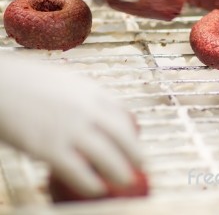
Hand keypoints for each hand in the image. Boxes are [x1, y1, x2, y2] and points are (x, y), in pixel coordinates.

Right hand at [0, 55, 141, 196]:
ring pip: (106, 155)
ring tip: (127, 181)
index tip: (135, 140)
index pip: (121, 112)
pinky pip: (78, 171)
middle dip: (136, 153)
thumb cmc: (25, 80)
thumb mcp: (62, 79)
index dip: (132, 130)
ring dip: (120, 172)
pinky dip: (91, 183)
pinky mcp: (48, 147)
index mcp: (89, 90)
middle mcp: (85, 109)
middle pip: (122, 135)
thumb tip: (92, 109)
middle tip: (142, 165)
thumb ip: (81, 94)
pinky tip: (97, 189)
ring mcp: (69, 128)